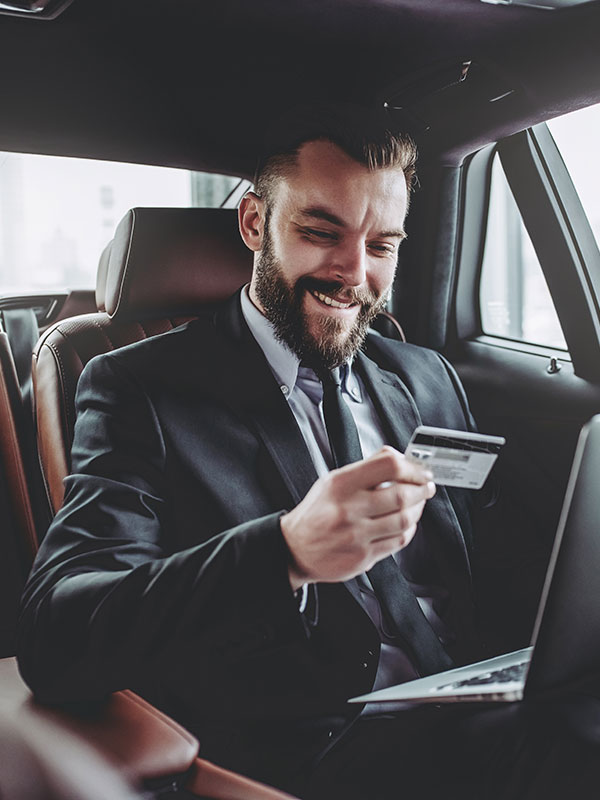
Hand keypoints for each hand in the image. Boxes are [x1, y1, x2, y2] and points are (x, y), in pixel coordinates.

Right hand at [280, 446, 435, 589]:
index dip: (412, 467)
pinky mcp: (363, 557)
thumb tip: (397, 456)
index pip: (388, 466)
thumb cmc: (316, 513)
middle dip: (422, 489)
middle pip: (401, 494)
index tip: (420, 470)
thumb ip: (365, 468)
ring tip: (418, 503)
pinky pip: (398, 541)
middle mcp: (348, 509)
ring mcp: (356, 535)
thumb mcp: (332, 481)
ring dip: (419, 509)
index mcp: (341, 484)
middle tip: (426, 486)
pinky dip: (409, 529)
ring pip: (404, 520)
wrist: (295, 549)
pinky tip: (407, 523)